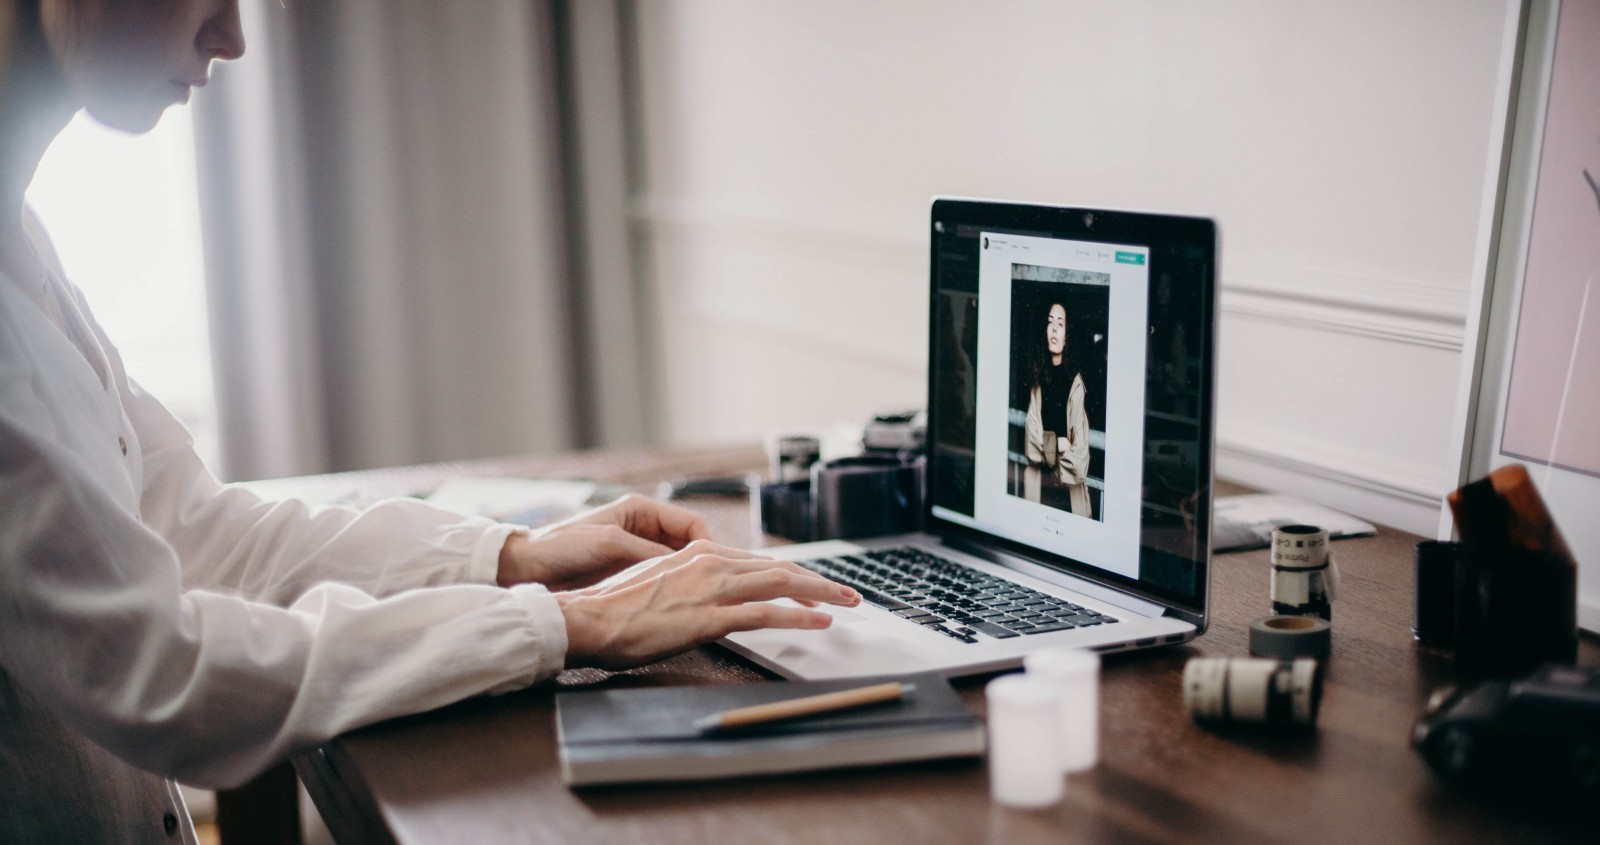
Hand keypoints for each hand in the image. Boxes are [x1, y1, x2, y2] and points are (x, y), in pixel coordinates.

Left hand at [497, 494, 712, 590]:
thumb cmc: (562, 546)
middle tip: (715, 585)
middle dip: (702, 563)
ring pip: (676, 565)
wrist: (527, 568)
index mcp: (641, 510)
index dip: (708, 543)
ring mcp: (636, 552)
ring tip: (699, 596)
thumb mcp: (609, 543)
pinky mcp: (628, 574)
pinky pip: (659, 580)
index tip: (715, 565)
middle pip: (688, 545)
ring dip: (687, 579)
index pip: (691, 523)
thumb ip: (647, 551)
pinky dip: (670, 590)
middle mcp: (643, 529)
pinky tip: (676, 603)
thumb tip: (682, 563)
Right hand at [555, 540, 861, 669]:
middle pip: (778, 568)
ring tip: (846, 603)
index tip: (814, 585)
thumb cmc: (615, 608)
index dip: (792, 574)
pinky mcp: (711, 617)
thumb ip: (688, 584)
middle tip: (847, 592)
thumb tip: (705, 595)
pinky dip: (798, 617)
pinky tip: (820, 622)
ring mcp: (712, 589)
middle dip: (818, 580)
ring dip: (820, 593)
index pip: (758, 561)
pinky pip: (766, 614)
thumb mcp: (657, 584)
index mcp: (698, 554)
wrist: (590, 618)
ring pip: (781, 584)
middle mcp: (711, 564)